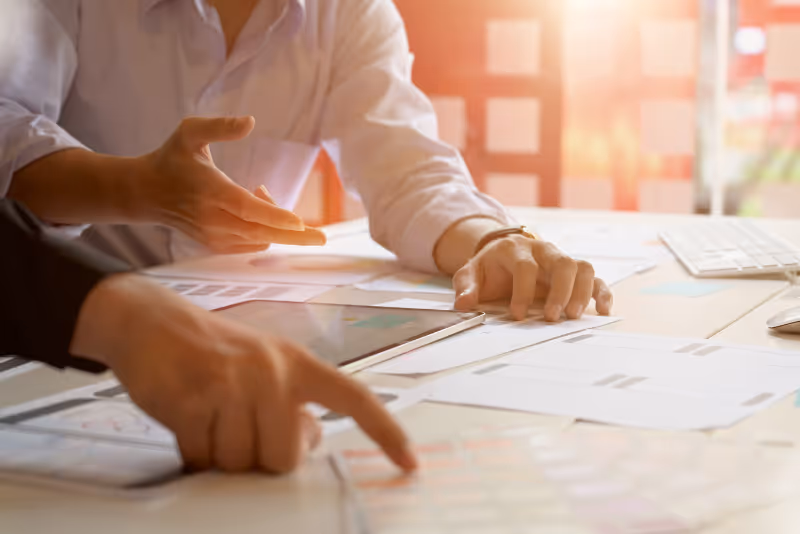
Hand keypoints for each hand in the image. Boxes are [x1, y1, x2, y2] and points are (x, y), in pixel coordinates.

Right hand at [71, 274, 415, 473]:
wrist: (150, 320)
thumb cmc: (213, 351)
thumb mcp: (264, 365)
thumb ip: (292, 402)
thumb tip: (312, 442)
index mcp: (297, 362)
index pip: (354, 398)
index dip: (385, 432)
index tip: (410, 463)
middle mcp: (272, 371)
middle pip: (283, 458)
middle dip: (258, 458)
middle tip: (236, 429)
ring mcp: (233, 384)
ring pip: (239, 463)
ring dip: (221, 455)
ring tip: (209, 418)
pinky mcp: (194, 399)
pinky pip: (202, 457)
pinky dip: (193, 452)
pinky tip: (187, 421)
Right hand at [138, 116, 325, 253]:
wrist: (145, 193)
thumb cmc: (172, 158)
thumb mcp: (189, 132)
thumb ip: (219, 126)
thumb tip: (250, 121)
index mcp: (209, 191)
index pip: (246, 208)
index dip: (273, 215)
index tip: (298, 222)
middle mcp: (212, 219)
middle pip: (260, 232)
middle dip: (294, 235)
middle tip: (323, 237)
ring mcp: (214, 236)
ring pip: (259, 239)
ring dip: (276, 222)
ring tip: (263, 191)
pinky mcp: (216, 246)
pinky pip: (252, 244)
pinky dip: (264, 230)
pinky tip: (257, 205)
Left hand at [453, 234, 612, 321]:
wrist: (502, 256)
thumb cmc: (489, 268)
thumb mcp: (471, 274)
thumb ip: (466, 286)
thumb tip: (463, 303)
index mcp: (516, 249)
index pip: (525, 266)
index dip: (522, 291)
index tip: (516, 314)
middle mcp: (543, 251)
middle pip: (562, 263)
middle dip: (559, 292)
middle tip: (552, 317)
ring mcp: (560, 260)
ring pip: (582, 267)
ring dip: (581, 292)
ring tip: (573, 317)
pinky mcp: (574, 273)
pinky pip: (594, 278)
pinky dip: (602, 293)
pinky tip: (601, 310)